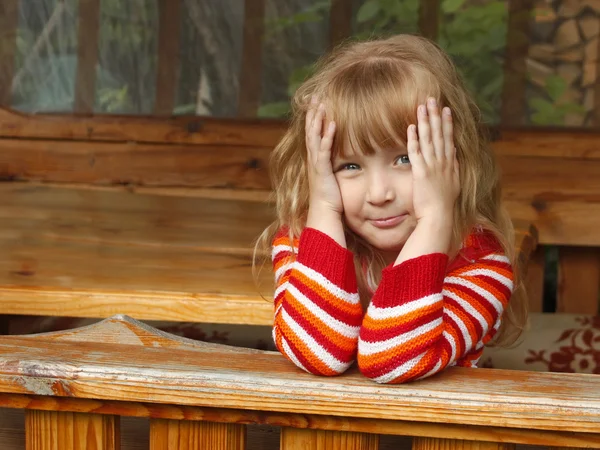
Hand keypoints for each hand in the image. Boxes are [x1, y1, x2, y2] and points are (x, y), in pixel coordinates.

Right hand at [306, 99, 342, 215]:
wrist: (324, 214)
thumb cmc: (331, 200)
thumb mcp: (333, 178)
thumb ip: (336, 167)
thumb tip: (347, 159)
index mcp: (316, 160)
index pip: (313, 134)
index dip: (314, 118)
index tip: (317, 103)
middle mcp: (313, 160)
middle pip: (311, 131)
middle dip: (313, 113)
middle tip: (315, 96)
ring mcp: (316, 164)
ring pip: (314, 137)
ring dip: (318, 119)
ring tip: (321, 103)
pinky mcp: (322, 171)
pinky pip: (324, 150)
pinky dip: (327, 136)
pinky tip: (333, 124)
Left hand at [407, 98, 459, 222]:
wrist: (439, 217)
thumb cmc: (444, 206)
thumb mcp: (453, 185)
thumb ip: (452, 171)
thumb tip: (453, 161)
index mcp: (451, 165)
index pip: (448, 139)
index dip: (447, 123)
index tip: (446, 109)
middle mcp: (443, 163)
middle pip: (439, 134)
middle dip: (436, 115)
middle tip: (432, 99)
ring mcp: (433, 166)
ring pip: (429, 139)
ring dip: (426, 121)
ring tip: (422, 106)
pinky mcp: (421, 173)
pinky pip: (416, 152)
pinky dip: (414, 139)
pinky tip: (411, 126)